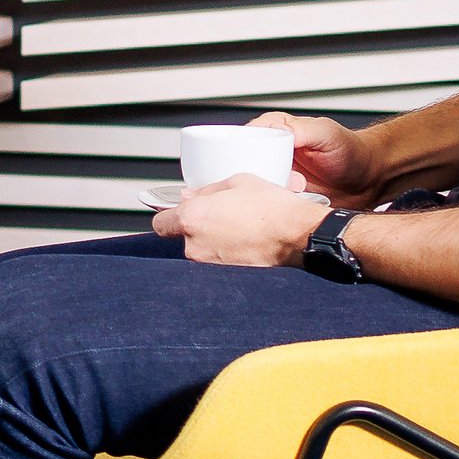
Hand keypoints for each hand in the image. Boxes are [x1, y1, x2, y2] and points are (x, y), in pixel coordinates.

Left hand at [151, 175, 324, 267]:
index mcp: (191, 218)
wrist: (298, 235)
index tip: (180, 210)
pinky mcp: (225, 276)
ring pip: (198, 250)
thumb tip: (189, 195)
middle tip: (213, 217)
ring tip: (234, 226)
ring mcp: (209, 264)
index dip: (169, 215)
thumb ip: (206, 190)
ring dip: (208, 240)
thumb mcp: (237, 182)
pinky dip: (223, 252)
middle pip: (179, 238)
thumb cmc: (271, 207)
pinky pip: (215, 261)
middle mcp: (194, 246)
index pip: (160, 223)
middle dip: (190, 228)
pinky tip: (242, 240)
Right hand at [251, 111, 385, 209]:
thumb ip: (302, 129)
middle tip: (284, 181)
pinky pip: (269, 204)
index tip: (259, 164)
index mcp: (275, 131)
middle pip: (243, 166)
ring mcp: (276, 176)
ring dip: (268, 194)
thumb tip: (277, 130)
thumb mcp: (327, 133)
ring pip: (254, 187)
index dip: (244, 153)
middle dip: (258, 178)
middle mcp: (271, 153)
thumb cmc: (351, 151)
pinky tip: (290, 205)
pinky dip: (275, 208)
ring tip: (296, 191)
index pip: (243, 139)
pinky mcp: (283, 197)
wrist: (369, 180)